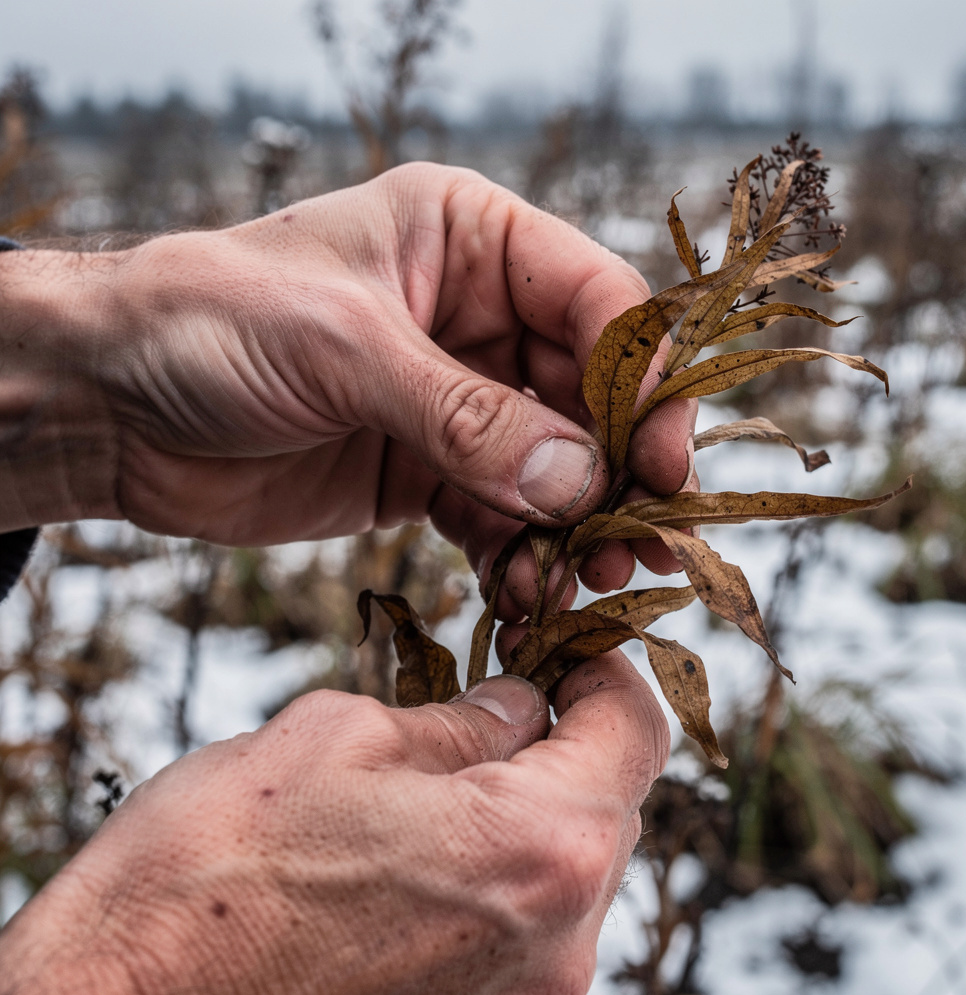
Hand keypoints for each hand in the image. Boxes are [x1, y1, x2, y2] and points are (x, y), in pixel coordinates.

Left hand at [0, 162, 695, 602]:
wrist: (111, 403)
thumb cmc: (210, 324)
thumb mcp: (346, 351)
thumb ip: (467, 418)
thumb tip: (580, 481)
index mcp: (471, 240)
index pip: (596, 302)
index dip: (641, 381)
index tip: (664, 461)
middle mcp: (476, 318)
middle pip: (586, 395)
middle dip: (617, 470)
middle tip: (641, 541)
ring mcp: (453, 402)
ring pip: (550, 466)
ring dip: (576, 526)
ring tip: (590, 580)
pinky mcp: (423, 473)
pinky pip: (496, 516)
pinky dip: (517, 556)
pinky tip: (526, 592)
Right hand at [0, 653, 668, 994]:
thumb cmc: (213, 870)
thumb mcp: (343, 738)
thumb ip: (459, 720)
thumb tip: (517, 706)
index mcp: (539, 846)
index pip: (637, 729)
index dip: (604, 669)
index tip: (561, 644)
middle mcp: (558, 938)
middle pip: (616, 799)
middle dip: (569, 733)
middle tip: (501, 690)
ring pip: (575, 859)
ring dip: (536, 797)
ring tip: (448, 765)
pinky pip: (531, 917)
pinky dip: (505, 861)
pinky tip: (428, 838)